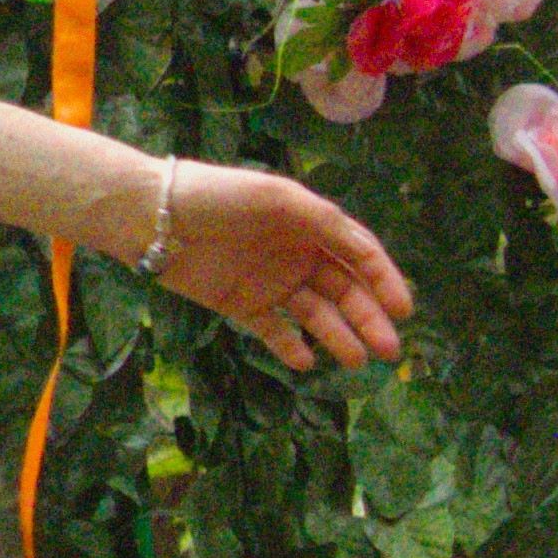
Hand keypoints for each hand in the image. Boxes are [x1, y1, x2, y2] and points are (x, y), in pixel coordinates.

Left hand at [148, 160, 413, 370]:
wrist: (153, 217)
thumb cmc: (219, 196)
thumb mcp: (279, 198)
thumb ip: (327, 223)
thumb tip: (368, 252)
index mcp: (311, 225)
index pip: (359, 256)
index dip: (384, 282)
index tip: (404, 310)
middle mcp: (297, 254)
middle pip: (344, 291)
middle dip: (369, 319)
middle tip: (389, 350)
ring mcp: (270, 282)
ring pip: (315, 315)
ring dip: (338, 336)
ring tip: (356, 360)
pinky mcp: (241, 304)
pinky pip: (274, 331)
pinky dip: (291, 347)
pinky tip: (307, 361)